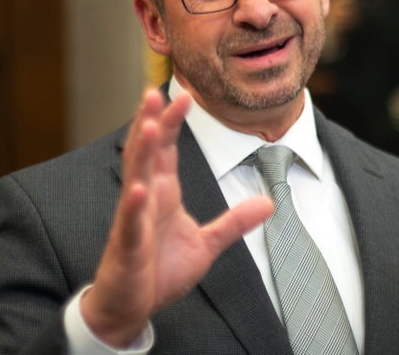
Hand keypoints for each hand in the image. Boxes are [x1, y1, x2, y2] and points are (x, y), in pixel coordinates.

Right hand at [80, 89, 273, 347]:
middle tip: (155, 91)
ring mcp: (134, 220)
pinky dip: (134, 207)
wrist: (132, 306)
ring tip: (147, 124)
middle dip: (151, 122)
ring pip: (134, 178)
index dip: (171, 122)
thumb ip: (234, 222)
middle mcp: (145, 199)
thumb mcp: (206, 244)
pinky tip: (139, 190)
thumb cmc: (160, 270)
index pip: (165, 150)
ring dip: (140, 151)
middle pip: (147, 153)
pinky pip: (131, 224)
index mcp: (162, 193)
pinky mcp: (128, 247)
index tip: (185, 95)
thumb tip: (269, 203)